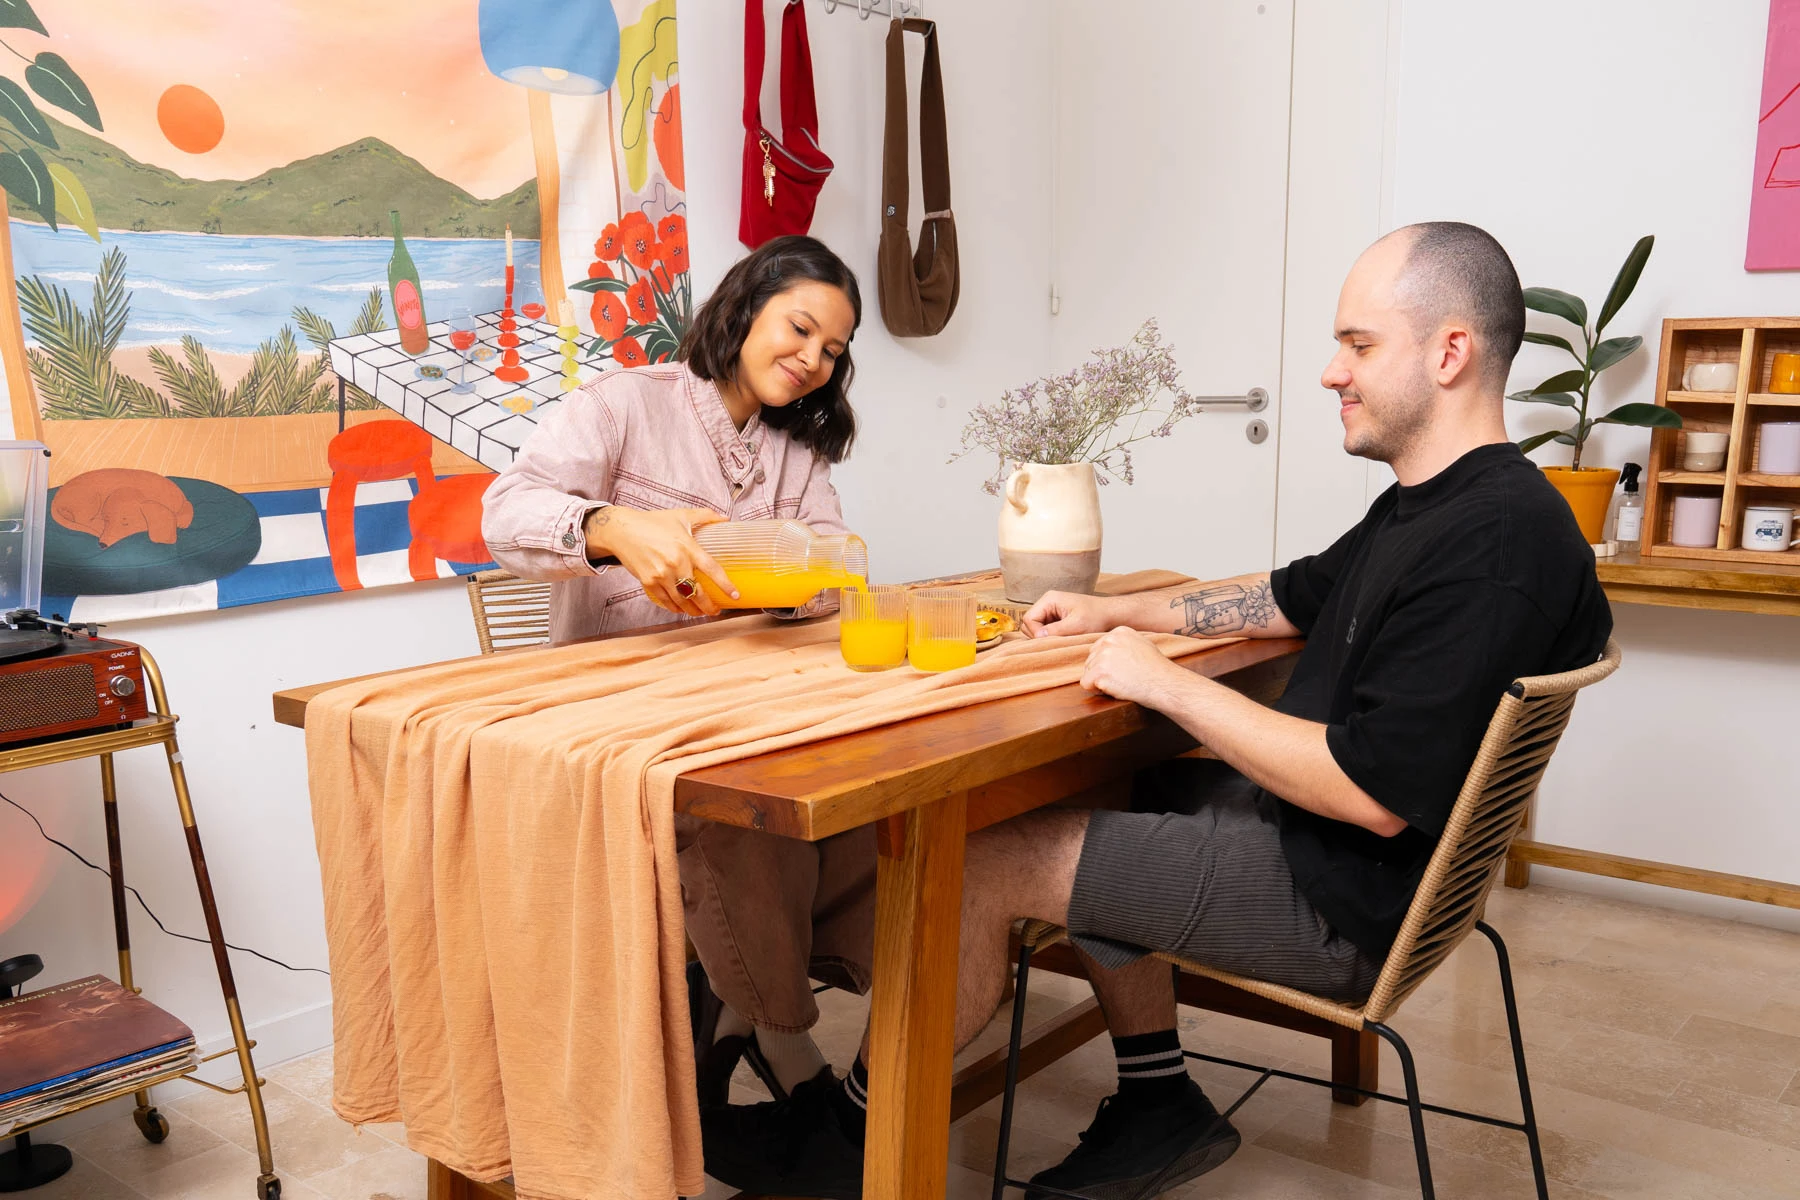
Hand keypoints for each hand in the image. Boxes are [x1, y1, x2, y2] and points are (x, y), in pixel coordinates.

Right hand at [584, 505, 734, 616]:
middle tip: (716, 611)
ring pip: (682, 601)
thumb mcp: (681, 515)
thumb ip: (705, 515)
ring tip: (701, 612)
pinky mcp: (648, 582)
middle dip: (709, 607)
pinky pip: (666, 601)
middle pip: (697, 593)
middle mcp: (676, 562)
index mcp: (687, 546)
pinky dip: (675, 608)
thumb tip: (725, 518)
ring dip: (693, 610)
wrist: (621, 531)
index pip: (712, 569)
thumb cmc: (652, 522)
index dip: (725, 584)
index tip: (735, 595)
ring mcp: (661, 574)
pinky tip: (681, 609)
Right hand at [1023, 591, 1124, 637]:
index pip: (1028, 619)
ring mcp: (1051, 610)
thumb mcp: (1076, 625)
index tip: (1050, 642)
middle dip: (1039, 636)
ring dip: (1046, 637)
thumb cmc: (1097, 616)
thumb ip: (1055, 630)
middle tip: (1056, 642)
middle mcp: (1047, 602)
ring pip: (1036, 628)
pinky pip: (1045, 630)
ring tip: (1062, 640)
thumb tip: (1037, 637)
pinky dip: (1051, 637)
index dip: (1035, 633)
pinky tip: (1064, 638)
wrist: (1111, 614)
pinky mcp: (1057, 618)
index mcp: (1049, 599)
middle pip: (1029, 623)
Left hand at [1079, 627, 1184, 708]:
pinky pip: (1086, 683)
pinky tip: (1114, 688)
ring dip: (1100, 681)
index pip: (1098, 649)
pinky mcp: (1100, 672)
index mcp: (1119, 632)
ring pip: (1088, 672)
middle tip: (1123, 678)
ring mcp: (1103, 656)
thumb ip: (1124, 643)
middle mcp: (1109, 640)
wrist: (1164, 683)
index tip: (1123, 669)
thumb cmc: (1157, 669)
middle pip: (1091, 660)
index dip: (1107, 664)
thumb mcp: (1142, 645)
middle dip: (1101, 672)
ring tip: (1121, 683)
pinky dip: (1096, 689)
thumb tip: (1108, 649)